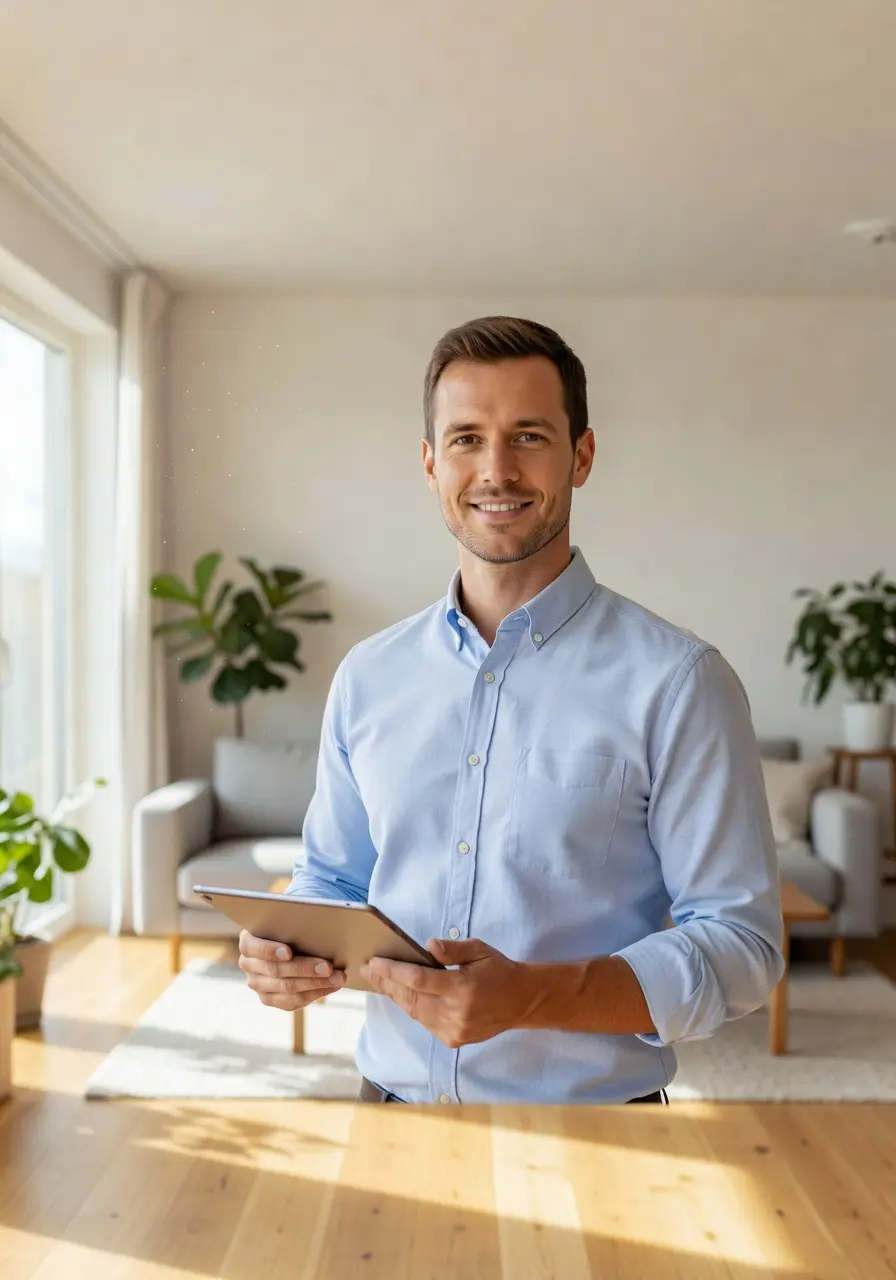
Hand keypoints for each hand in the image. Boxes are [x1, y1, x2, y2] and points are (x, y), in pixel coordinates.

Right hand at [238, 929, 345, 1011]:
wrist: (285, 943)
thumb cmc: (289, 928)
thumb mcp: (286, 922)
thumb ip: (294, 925)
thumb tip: (320, 925)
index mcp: (248, 943)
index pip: (254, 947)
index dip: (270, 950)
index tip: (289, 952)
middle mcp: (248, 965)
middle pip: (276, 970)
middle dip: (305, 969)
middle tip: (329, 967)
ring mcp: (257, 984)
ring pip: (286, 988)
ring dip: (315, 984)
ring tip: (338, 978)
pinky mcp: (269, 998)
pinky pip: (291, 1002)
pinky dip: (314, 994)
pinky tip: (331, 987)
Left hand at [360, 937, 537, 1047]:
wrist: (521, 1002)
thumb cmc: (499, 970)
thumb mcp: (480, 950)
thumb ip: (453, 949)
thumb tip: (427, 945)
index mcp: (463, 988)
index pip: (419, 980)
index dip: (393, 971)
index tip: (375, 961)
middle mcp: (456, 1013)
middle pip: (411, 998)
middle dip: (386, 982)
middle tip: (368, 969)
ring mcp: (454, 1030)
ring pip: (414, 1012)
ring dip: (395, 995)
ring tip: (379, 979)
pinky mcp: (453, 1040)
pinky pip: (424, 1021)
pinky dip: (411, 1007)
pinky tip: (400, 994)